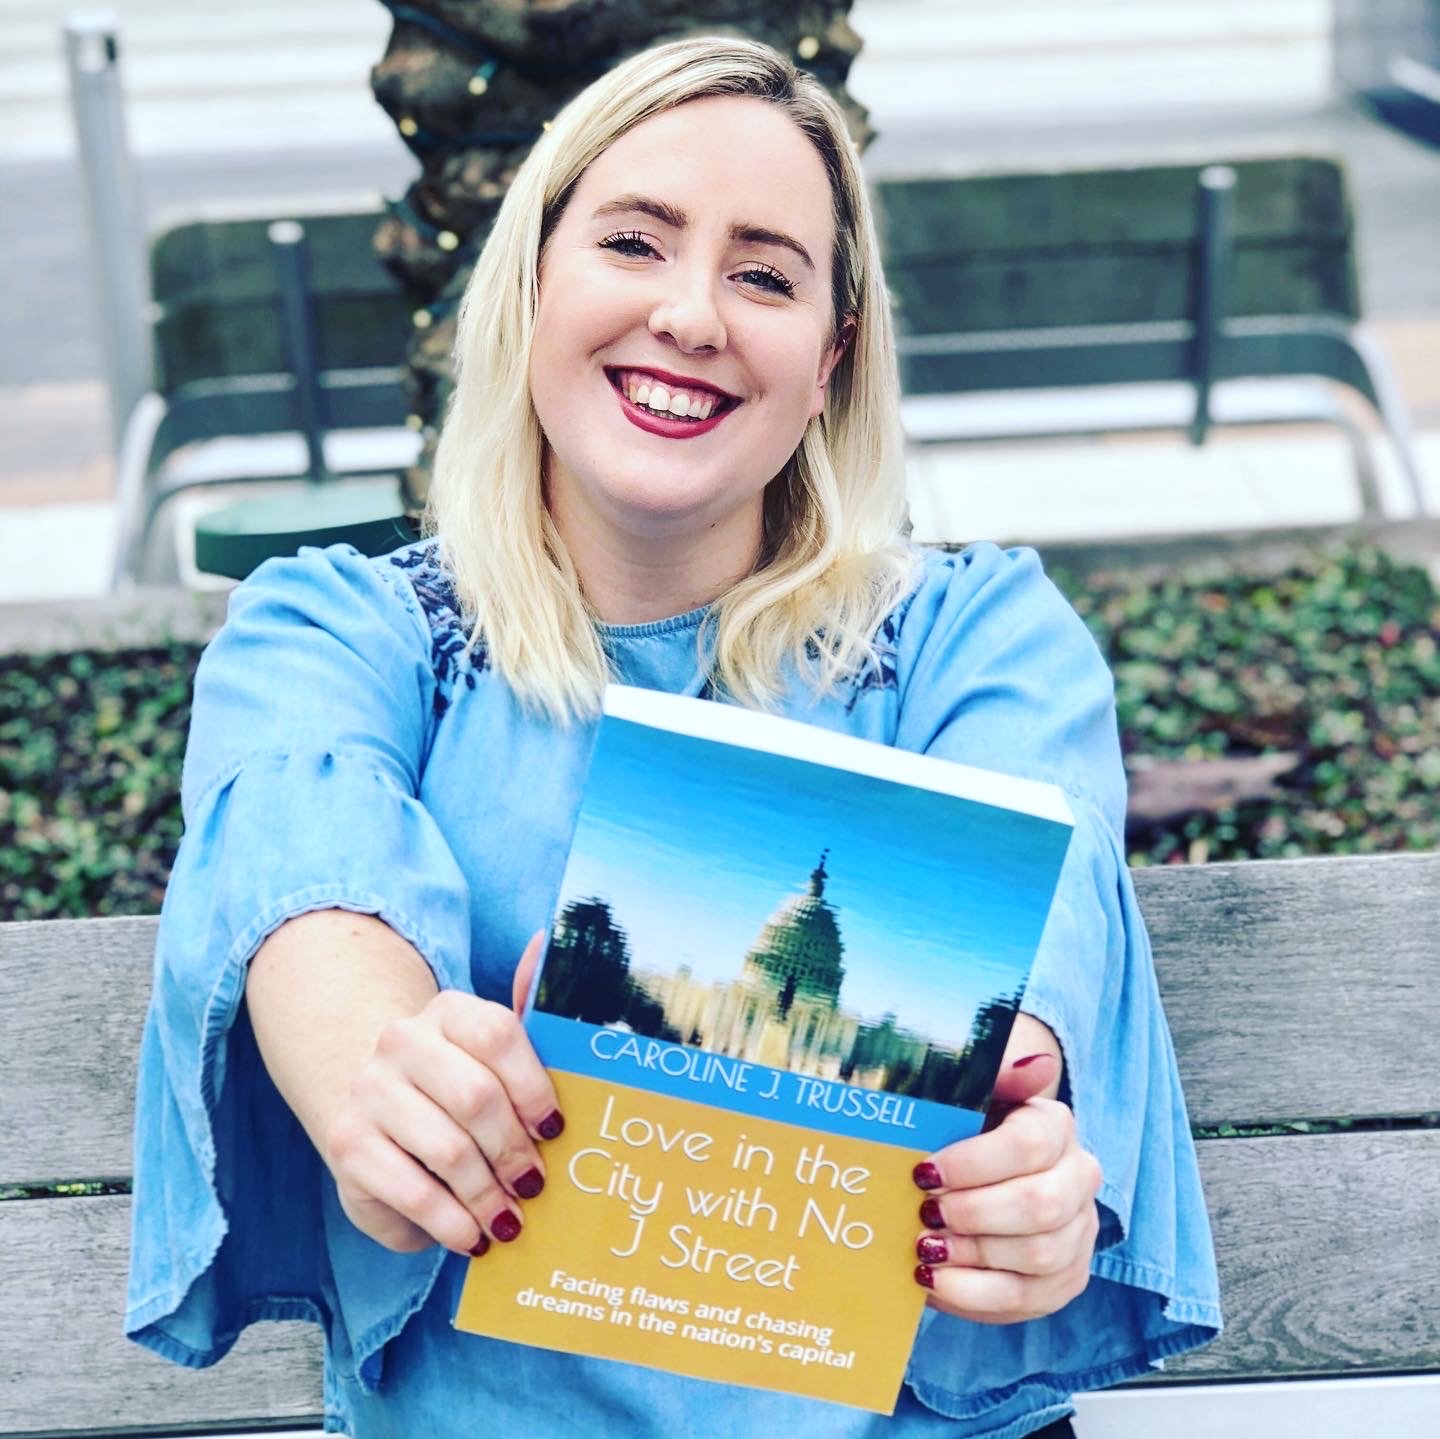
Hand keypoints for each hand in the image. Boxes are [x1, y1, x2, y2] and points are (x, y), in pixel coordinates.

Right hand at [322, 934, 561, 1256]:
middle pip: (476, 1097)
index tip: (556, 1130)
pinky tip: (471, 1235)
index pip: (499, 1035)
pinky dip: (449, 1222)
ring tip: (510, 1221)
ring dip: (487, 1195)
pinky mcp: (347, 1145)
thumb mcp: (491, 1049)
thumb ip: (525, 1008)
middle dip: (514, 1152)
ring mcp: (370, 1092)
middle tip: (535, 1187)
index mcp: (448, 1010)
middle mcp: (402, 1042)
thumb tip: (545, 940)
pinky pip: (410, 1191)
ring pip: (447, 1150)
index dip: (534, 1087)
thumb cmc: (456, 1080)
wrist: (369, 1102)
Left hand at [909, 1023, 1101, 1323]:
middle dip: (973, 1215)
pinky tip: (934, 1280)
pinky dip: (974, 1295)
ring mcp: (1078, 1232)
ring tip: (925, 1248)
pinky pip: (1027, 1299)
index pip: (1029, 1145)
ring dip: (972, 1256)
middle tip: (924, 1213)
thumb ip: (988, 1069)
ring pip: (1038, 1257)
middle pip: (1040, 1207)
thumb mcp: (964, 1090)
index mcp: (1054, 1124)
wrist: (978, 1166)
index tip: (923, 1172)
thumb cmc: (961, 1125)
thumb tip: (1034, 1061)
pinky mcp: (1065, 1278)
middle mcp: (1079, 1177)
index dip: (973, 1163)